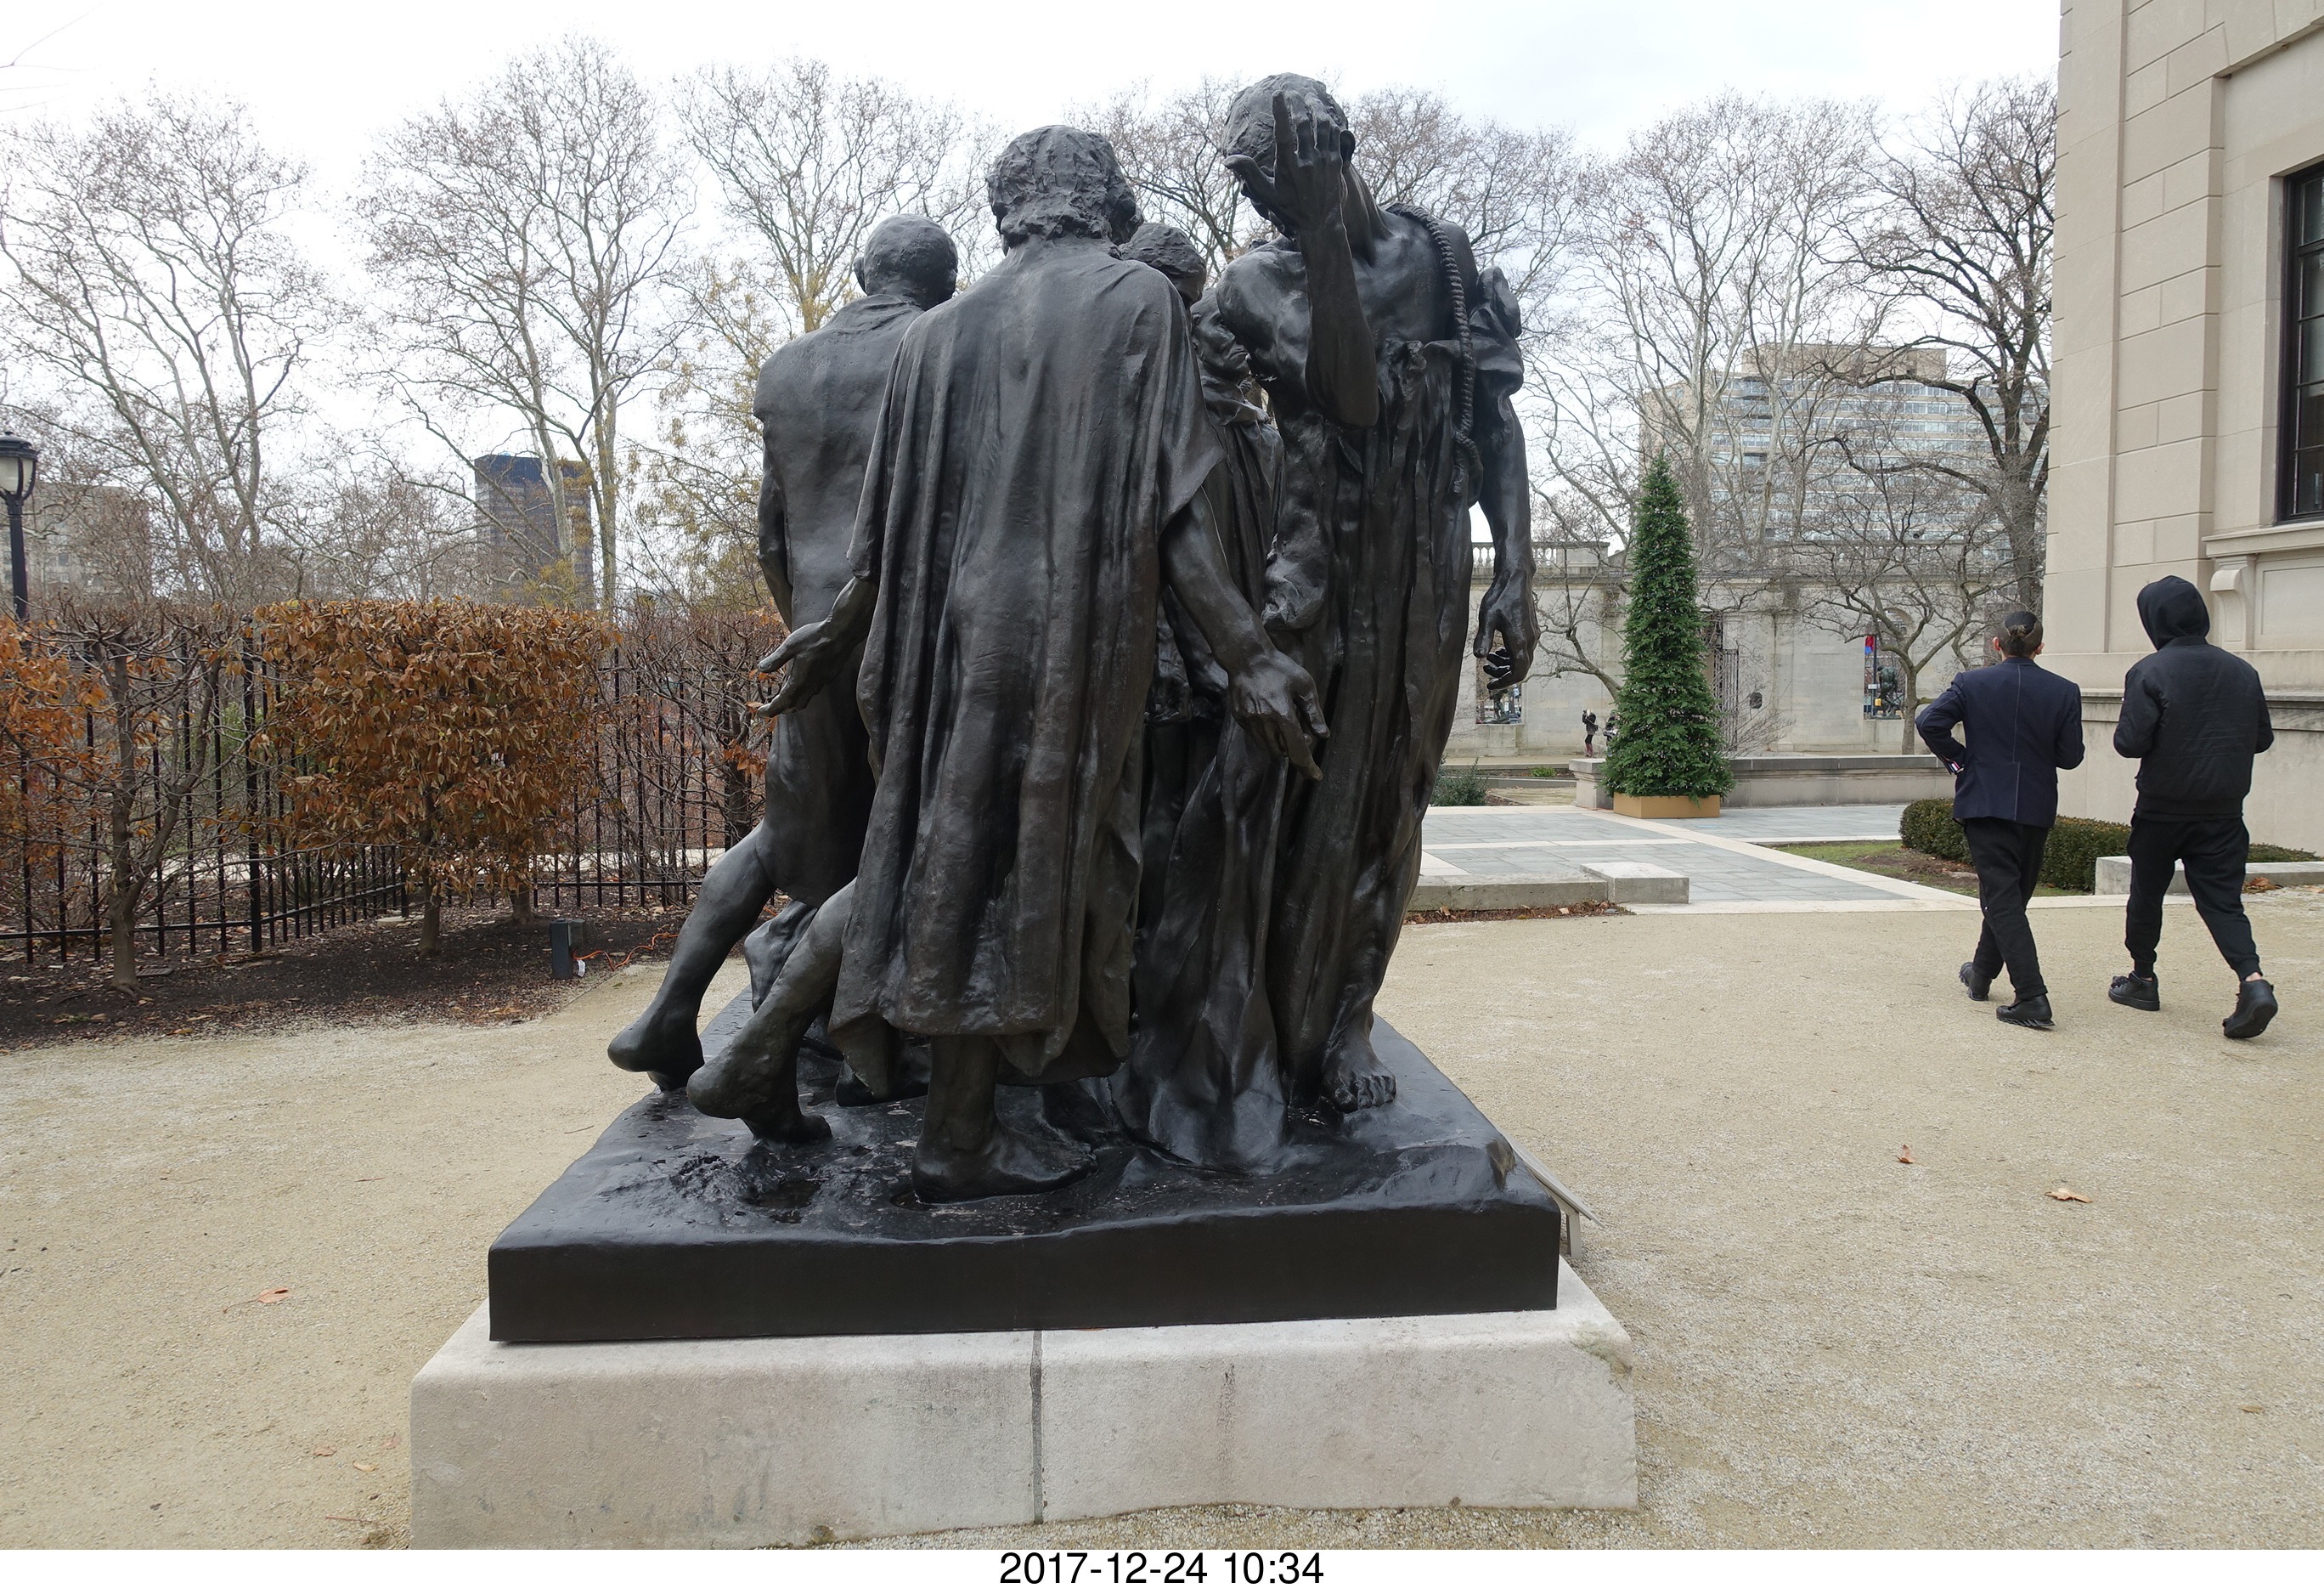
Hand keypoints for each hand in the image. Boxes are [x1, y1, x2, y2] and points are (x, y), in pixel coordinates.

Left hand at [753, 620, 848, 716]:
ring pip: (805, 699)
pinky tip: (801, 681)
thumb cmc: (816, 637)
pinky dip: (803, 691)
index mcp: (800, 680)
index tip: (760, 713)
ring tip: (783, 696)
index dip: (771, 710)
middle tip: (769, 707)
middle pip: (795, 705)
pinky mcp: (828, 675)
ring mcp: (822, 681)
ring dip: (793, 701)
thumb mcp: (791, 645)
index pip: (783, 702)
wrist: (842, 633)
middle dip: (781, 708)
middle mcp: (812, 685)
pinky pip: (813, 689)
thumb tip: (761, 669)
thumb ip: (776, 659)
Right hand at [1223, 91, 1347, 240]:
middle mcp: (1307, 161)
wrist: (1320, 225)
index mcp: (1288, 166)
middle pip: (1304, 123)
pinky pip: (1334, 135)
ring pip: (1322, 125)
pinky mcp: (1336, 162)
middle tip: (1293, 91)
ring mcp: (1324, 160)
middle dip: (1298, 103)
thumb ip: (1249, 173)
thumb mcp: (1266, 194)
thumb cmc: (1289, 209)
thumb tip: (1227, 160)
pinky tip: (1324, 116)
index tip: (1279, 93)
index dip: (1281, 110)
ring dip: (1316, 108)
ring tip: (1310, 97)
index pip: (1284, 132)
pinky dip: (1329, 122)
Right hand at [1229, 647, 1327, 778]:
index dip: (1308, 767)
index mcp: (1282, 713)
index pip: (1298, 750)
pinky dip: (1267, 736)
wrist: (1246, 657)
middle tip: (1303, 733)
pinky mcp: (1240, 718)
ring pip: (1268, 748)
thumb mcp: (1305, 684)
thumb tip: (1322, 735)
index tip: (1316, 777)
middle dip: (1294, 750)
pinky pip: (1256, 737)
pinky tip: (1271, 717)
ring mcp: (1249, 721)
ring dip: (1280, 744)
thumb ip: (1314, 712)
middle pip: (1282, 753)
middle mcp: (1264, 722)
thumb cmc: (1279, 667)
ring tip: (1286, 723)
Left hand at [1474, 578, 1536, 691]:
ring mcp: (1533, 635)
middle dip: (1503, 673)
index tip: (1490, 684)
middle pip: (1521, 668)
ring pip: (1522, 659)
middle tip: (1485, 670)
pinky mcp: (1531, 630)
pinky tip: (1497, 649)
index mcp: (1520, 640)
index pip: (1518, 672)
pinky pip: (1523, 650)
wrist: (1516, 579)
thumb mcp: (1487, 618)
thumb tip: (1477, 657)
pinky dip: (1510, 655)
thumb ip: (1483, 638)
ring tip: (1488, 660)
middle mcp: (1530, 640)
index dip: (1505, 682)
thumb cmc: (1501, 597)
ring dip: (1506, 664)